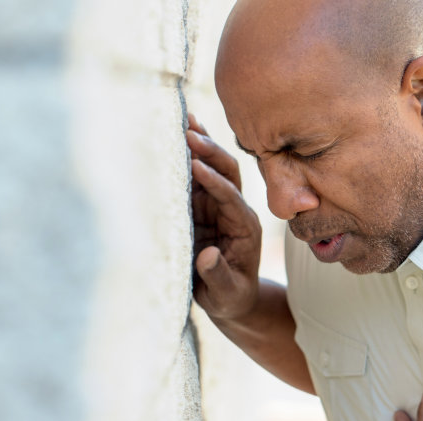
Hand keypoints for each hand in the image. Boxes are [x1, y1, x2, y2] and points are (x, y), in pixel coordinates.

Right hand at [186, 113, 261, 320]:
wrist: (232, 299)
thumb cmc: (231, 298)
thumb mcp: (226, 295)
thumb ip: (218, 276)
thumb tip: (207, 256)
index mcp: (245, 227)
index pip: (232, 199)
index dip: (215, 183)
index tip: (195, 166)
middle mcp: (235, 210)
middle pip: (228, 172)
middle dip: (210, 152)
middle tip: (188, 132)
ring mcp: (218, 205)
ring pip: (213, 168)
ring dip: (200, 145)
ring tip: (182, 119)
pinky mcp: (203, 206)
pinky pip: (197, 176)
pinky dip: (188, 155)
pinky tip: (178, 134)